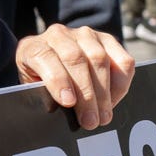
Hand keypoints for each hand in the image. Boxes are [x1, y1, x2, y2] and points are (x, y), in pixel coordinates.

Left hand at [15, 24, 135, 128]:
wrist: (51, 62)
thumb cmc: (40, 81)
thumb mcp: (33, 89)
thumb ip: (42, 97)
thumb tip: (62, 111)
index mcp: (33, 47)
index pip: (45, 58)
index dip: (58, 80)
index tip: (68, 103)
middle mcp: (59, 35)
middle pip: (76, 60)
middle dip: (86, 95)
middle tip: (91, 121)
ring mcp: (85, 35)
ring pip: (100, 59)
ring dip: (104, 93)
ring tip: (103, 116)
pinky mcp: (107, 40)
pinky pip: (122, 60)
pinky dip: (121, 83)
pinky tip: (113, 101)